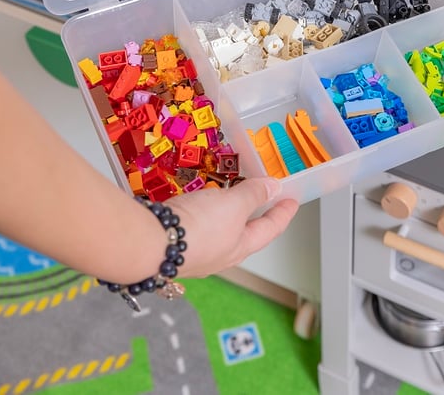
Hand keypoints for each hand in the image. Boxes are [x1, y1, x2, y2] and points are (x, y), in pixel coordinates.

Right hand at [173, 177, 298, 276]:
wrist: (151, 243)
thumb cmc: (200, 226)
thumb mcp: (233, 204)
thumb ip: (254, 194)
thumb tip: (275, 188)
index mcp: (241, 248)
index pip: (270, 229)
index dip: (283, 213)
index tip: (293, 201)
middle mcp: (220, 256)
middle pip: (246, 234)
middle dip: (255, 217)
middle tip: (263, 198)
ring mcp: (197, 254)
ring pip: (221, 231)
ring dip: (229, 214)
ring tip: (231, 196)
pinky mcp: (176, 245)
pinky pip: (199, 227)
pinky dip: (206, 213)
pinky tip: (199, 203)